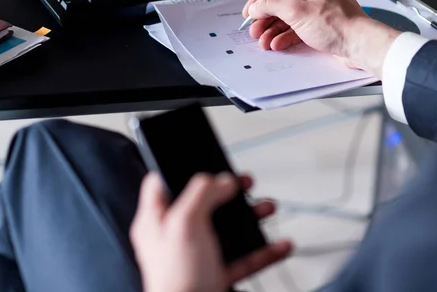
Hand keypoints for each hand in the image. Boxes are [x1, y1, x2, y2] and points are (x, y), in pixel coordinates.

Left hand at [130, 172, 291, 291]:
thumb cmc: (176, 280)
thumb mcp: (185, 223)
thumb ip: (202, 194)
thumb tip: (220, 180)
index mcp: (156, 221)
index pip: (160, 183)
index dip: (176, 166)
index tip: (197, 156)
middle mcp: (175, 237)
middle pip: (202, 203)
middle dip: (228, 190)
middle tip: (243, 181)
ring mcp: (196, 257)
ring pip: (227, 229)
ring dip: (250, 217)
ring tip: (267, 207)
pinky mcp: (215, 276)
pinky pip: (244, 258)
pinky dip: (264, 250)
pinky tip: (280, 244)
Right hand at [242, 0, 401, 77]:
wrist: (359, 45)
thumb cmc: (338, 24)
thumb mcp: (297, 12)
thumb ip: (271, 6)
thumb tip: (256, 5)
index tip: (250, 10)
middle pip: (283, 1)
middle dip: (267, 18)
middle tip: (254, 28)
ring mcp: (320, 6)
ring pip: (289, 16)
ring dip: (274, 29)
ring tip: (263, 41)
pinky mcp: (321, 23)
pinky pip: (298, 27)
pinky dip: (286, 35)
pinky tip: (276, 44)